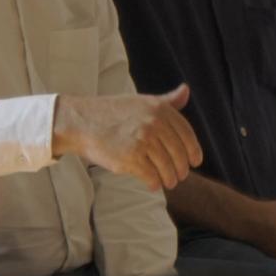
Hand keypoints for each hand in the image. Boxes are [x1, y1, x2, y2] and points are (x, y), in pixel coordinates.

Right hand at [53, 84, 202, 189]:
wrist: (80, 121)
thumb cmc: (112, 112)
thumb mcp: (141, 102)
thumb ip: (166, 101)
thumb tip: (186, 91)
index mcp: (159, 109)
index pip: (187, 134)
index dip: (193, 150)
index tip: (195, 161)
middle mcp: (154, 123)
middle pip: (179, 154)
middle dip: (181, 169)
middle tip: (180, 176)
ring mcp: (142, 141)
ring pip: (167, 168)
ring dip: (169, 179)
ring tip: (168, 182)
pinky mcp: (130, 159)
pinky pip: (151, 177)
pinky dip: (154, 184)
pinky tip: (153, 184)